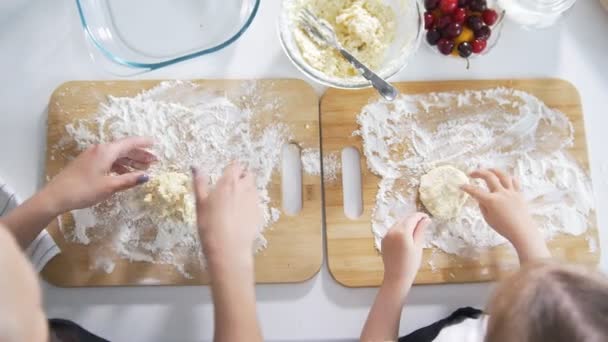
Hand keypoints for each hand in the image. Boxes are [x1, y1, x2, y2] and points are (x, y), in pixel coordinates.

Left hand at [41, 137, 155, 214]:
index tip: (155, 144)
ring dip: (130, 160)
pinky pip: (108, 160)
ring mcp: (92, 155)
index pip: (130, 143)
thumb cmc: (84, 190)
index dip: (144, 143)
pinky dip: (120, 164)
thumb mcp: (110, 186)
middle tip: (154, 161)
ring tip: (143, 168)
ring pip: (116, 154)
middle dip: (139, 154)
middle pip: (124, 148)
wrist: (56, 196)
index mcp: (106, 151)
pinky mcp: (87, 163)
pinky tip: (125, 173)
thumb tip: (147, 176)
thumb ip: (129, 180)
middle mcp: (100, 149)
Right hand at [192, 162, 262, 268]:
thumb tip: (196, 167)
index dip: (231, 168)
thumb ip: (199, 183)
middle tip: (231, 187)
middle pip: (248, 175)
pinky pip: (255, 202)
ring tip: (235, 201)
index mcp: (229, 183)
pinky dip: (250, 203)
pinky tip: (240, 215)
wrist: (228, 248)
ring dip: (247, 189)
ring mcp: (254, 201)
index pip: (235, 166)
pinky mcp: (259, 213)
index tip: (226, 174)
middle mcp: (245, 188)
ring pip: (253, 188)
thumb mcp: (200, 203)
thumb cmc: (210, 225)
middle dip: (242, 177)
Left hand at [381, 212, 430, 284]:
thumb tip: (426, 219)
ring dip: (407, 223)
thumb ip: (421, 230)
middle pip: (404, 219)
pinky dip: (400, 229)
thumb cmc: (410, 264)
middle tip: (424, 223)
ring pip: (398, 224)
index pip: (412, 218)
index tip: (427, 217)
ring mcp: (386, 236)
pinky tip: (407, 235)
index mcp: (402, 232)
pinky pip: (393, 230)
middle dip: (413, 219)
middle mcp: (392, 231)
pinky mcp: (384, 240)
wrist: (396, 277)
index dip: (420, 216)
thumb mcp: (418, 246)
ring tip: (417, 229)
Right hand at [462, 168, 549, 261]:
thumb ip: (482, 206)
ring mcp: (511, 192)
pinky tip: (504, 178)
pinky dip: (508, 178)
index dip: (466, 188)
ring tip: (488, 170)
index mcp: (491, 201)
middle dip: (478, 172)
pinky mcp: (519, 193)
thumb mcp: (488, 219)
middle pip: (489, 176)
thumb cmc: (504, 228)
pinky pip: (514, 181)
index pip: (475, 191)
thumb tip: (480, 198)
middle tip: (471, 174)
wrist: (522, 231)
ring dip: (494, 170)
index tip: (461, 186)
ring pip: (503, 175)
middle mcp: (501, 193)